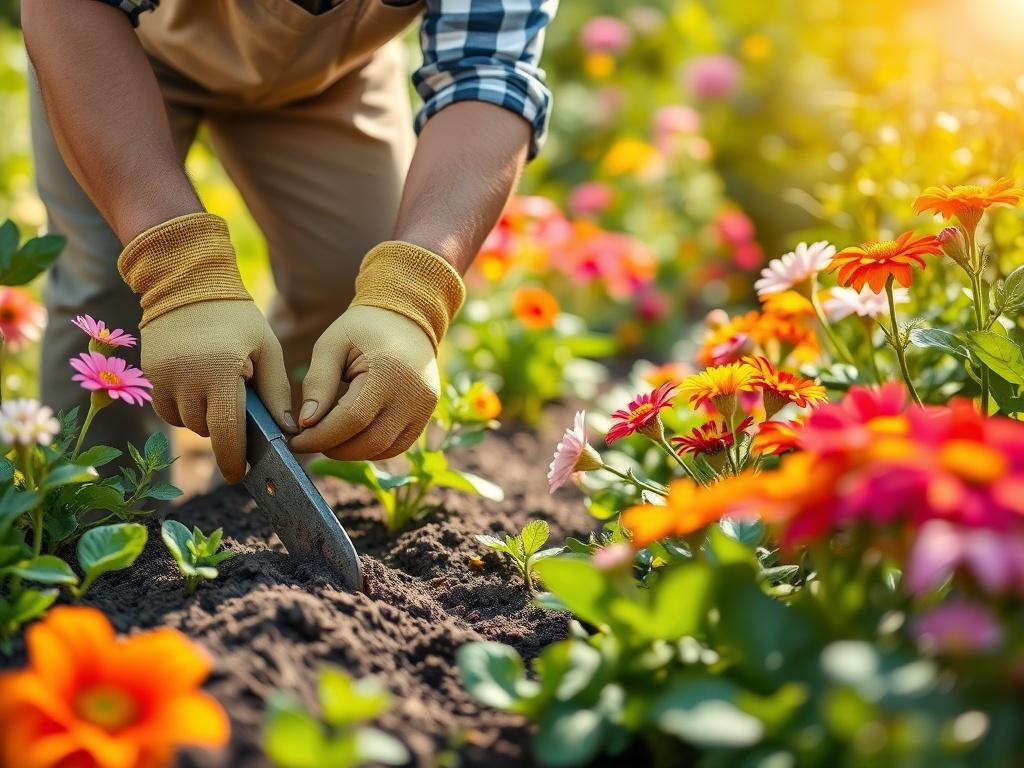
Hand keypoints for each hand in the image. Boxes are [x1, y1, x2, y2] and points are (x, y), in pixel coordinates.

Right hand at [142, 300, 293, 481]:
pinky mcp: (148, 373)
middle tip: (239, 415)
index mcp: (220, 373)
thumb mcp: (267, 348)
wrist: (187, 283)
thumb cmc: (237, 317)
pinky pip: (166, 408)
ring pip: (185, 423)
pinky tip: (198, 388)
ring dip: (202, 419)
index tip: (240, 476)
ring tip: (219, 392)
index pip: (227, 432)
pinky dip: (183, 407)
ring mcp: (162, 377)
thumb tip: (286, 431)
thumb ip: (277, 391)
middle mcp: (186, 379)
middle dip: (223, 430)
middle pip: (206, 431)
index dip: (234, 459)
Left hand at [289, 241, 464, 459]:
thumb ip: (318, 383)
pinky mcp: (426, 416)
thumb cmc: (363, 329)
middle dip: (333, 448)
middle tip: (309, 441)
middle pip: (368, 442)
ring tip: (329, 437)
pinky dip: (371, 448)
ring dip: (351, 452)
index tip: (295, 440)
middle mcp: (412, 394)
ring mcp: (423, 408)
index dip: (320, 436)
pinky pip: (396, 446)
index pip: (350, 420)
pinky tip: (352, 436)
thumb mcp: (331, 346)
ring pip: (383, 449)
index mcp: (388, 371)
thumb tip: (306, 424)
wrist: (406, 318)